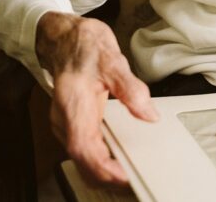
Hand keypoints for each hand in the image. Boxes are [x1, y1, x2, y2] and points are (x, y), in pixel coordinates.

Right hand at [36, 12, 157, 185]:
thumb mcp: (113, 62)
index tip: (125, 176)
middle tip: (136, 177)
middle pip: (83, 161)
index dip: (104, 169)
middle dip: (108, 175)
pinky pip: (85, 148)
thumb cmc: (86, 47)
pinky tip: (119, 155)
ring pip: (83, 158)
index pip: (84, 150)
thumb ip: (131, 89)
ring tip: (132, 169)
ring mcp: (67, 124)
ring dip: (105, 168)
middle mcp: (65, 121)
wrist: (66, 38)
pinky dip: (101, 157)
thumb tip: (149, 114)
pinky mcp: (72, 122)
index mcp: (74, 108)